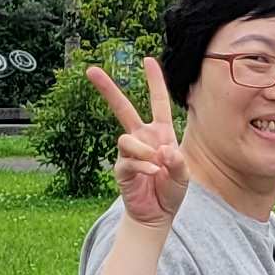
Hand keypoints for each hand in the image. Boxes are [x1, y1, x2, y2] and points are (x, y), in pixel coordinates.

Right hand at [88, 58, 185, 230]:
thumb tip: (163, 151)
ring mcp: (129, 152)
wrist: (157, 214)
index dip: (154, 81)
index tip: (147, 60)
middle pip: (122, 108)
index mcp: (160, 133)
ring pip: (126, 138)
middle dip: (108, 89)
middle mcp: (142, 138)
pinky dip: (143, 167)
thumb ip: (177, 162)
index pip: (157, 102)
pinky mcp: (121, 168)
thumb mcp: (183, 175)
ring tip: (157, 167)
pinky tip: (153, 174)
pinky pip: (128, 160)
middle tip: (90, 70)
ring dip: (143, 151)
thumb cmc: (171, 191)